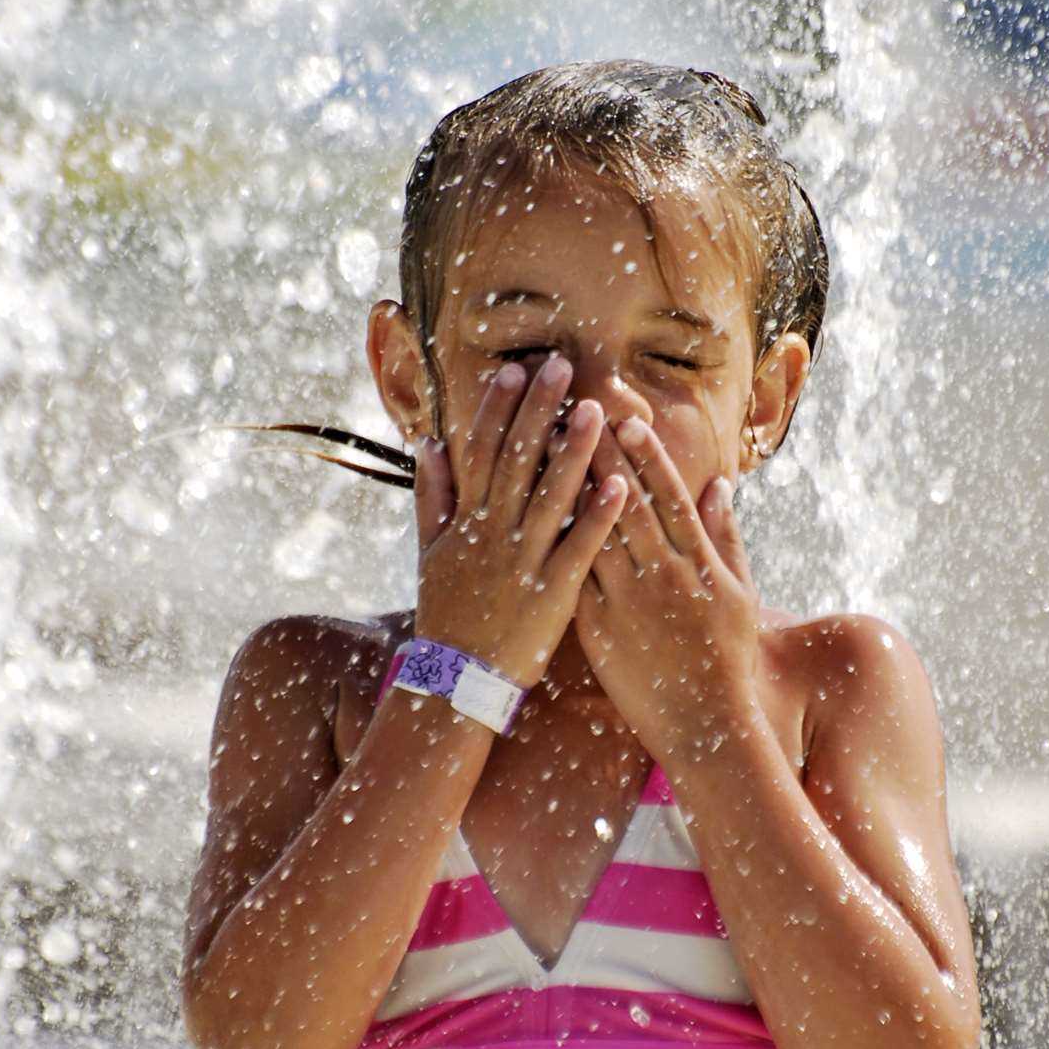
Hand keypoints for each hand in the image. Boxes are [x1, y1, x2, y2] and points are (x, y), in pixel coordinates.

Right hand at [413, 356, 626, 688]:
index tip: (514, 371)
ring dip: (574, 452)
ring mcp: (522, 561)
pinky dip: (598, 516)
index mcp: (465, 520)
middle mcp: (492, 533)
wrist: (457, 680)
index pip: (480, 451)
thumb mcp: (430, 551)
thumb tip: (427, 443)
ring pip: (550, 496)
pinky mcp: (553, 593)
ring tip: (598, 412)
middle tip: (562, 367)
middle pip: (516, 460)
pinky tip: (621, 484)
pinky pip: (579, 548)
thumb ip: (432, 495)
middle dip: (539, 411)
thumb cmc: (447, 613)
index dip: (495, 409)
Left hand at [573, 420, 762, 757]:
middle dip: (600, 458)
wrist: (702, 722)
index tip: (627, 421)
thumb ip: (726, 535)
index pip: (669, 498)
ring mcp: (627, 603)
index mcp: (697, 564)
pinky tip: (530, 514)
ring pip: (591, 536)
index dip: (647, 458)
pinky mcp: (598, 629)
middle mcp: (661, 577)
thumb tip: (719, 484)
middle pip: (625, 506)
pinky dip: (552, 544)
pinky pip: (570, 578)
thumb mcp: (739, 592)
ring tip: (545, 455)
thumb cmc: (727, 656)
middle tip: (575, 417)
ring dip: (568, 492)